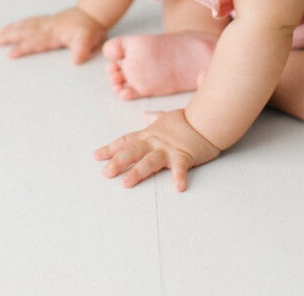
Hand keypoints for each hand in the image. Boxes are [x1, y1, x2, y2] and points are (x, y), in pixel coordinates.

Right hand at [0, 6, 107, 63]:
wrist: (94, 13)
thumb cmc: (90, 28)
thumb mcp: (89, 40)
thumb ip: (82, 50)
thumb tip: (76, 60)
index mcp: (54, 33)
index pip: (35, 42)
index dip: (22, 48)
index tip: (10, 54)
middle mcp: (47, 26)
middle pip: (26, 31)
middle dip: (10, 36)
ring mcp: (47, 22)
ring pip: (26, 25)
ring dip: (12, 29)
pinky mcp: (48, 20)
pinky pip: (31, 21)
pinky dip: (20, 24)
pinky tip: (15, 26)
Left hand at [93, 109, 220, 191]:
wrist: (206, 117)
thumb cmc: (188, 119)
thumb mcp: (167, 116)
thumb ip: (155, 118)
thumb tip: (145, 115)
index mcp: (151, 134)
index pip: (127, 141)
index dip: (111, 149)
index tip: (97, 156)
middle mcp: (156, 142)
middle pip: (133, 151)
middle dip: (117, 162)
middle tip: (105, 173)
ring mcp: (169, 149)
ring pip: (150, 161)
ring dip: (137, 172)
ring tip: (125, 183)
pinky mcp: (184, 156)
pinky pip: (180, 168)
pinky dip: (179, 177)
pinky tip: (178, 188)